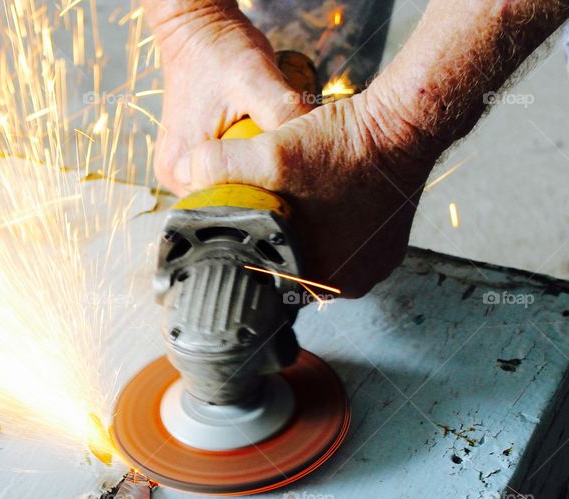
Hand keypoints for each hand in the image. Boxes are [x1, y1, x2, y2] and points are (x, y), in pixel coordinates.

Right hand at [147, 5, 312, 193]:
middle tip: (289, 174)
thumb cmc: (219, 51)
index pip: (225, 209)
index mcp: (179, 168)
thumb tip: (313, 148)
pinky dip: (243, 168)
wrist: (196, 30)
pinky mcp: (189, 159)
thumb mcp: (257, 78)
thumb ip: (283, 114)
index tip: (291, 190)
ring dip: (252, 180)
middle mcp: (173, 175)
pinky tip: (259, 154)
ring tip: (275, 162)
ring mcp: (178, 169)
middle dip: (259, 191)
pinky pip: (221, 176)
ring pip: (225, 190)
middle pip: (225, 203)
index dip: (262, 201)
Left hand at [172, 91, 438, 296]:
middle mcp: (349, 284)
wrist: (404, 124)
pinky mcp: (386, 249)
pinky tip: (316, 204)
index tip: (234, 235)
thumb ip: (220, 165)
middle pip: (292, 273)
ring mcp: (372, 268)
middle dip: (271, 248)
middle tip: (256, 215)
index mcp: (321, 280)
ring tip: (285, 207)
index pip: (267, 282)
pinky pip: (344, 245)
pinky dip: (327, 229)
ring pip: (317, 258)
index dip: (245, 257)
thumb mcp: (272, 153)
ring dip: (298, 238)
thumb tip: (185, 172)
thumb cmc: (344, 145)